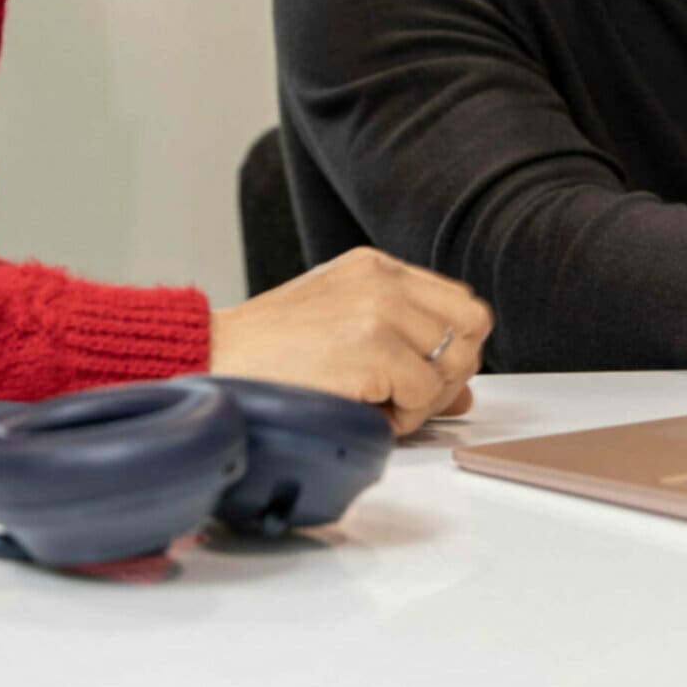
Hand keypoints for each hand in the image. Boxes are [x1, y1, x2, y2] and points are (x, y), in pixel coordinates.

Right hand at [208, 247, 491, 435]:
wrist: (213, 358)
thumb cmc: (267, 352)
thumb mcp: (340, 329)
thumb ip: (404, 346)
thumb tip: (464, 395)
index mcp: (376, 268)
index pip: (459, 303)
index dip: (453, 346)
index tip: (422, 373)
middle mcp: (384, 280)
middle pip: (473, 327)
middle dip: (452, 370)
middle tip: (410, 395)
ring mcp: (380, 311)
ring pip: (453, 365)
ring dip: (425, 399)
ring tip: (380, 404)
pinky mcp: (372, 349)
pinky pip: (424, 396)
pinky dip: (404, 418)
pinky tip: (366, 412)